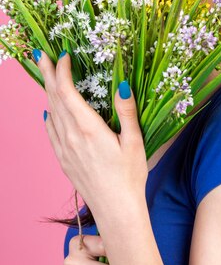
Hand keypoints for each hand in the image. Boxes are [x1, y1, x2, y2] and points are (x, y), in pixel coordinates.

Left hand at [34, 49, 147, 222]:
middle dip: (47, 74)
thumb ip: (127, 112)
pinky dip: (48, 115)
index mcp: (88, 128)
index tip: (65, 55)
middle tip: (42, 54)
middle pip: (53, 98)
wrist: (116, 210)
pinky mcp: (63, 160)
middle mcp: (71, 137)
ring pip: (50, 113)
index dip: (62, 71)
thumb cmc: (130, 176)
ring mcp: (64, 149)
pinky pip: (50, 132)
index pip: (67, 92)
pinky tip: (49, 111)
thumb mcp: (135, 142)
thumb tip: (122, 85)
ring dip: (47, 92)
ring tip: (45, 75)